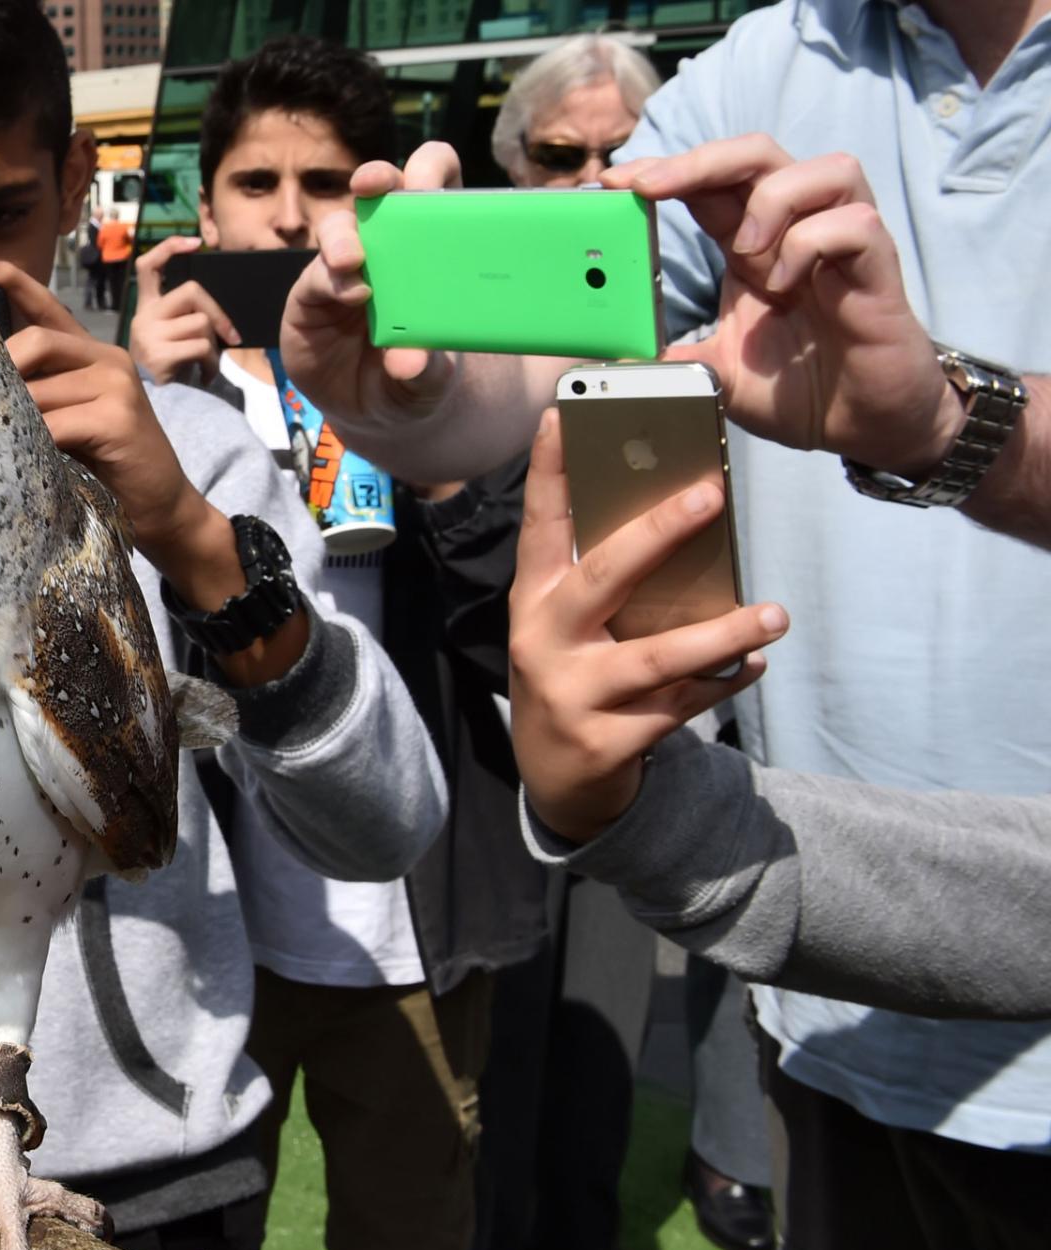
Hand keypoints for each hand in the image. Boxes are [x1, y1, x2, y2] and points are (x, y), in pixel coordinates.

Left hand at [0, 260, 203, 557]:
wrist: (160, 504)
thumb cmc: (104, 464)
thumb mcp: (67, 418)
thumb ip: (37, 392)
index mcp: (90, 351)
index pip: (45, 302)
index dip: (6, 279)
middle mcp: (107, 356)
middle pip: (36, 340)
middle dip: (0, 370)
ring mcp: (117, 383)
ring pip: (41, 388)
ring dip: (13, 417)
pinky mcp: (119, 417)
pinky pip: (57, 424)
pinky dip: (33, 442)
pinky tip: (25, 460)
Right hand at [128, 237, 238, 385]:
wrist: (150, 410)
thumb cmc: (167, 372)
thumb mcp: (170, 338)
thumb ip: (183, 318)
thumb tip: (215, 311)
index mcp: (145, 309)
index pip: (148, 265)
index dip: (170, 248)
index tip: (195, 244)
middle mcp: (143, 317)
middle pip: (192, 291)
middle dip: (218, 313)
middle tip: (230, 337)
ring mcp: (149, 336)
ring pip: (201, 322)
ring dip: (215, 347)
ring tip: (207, 366)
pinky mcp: (159, 355)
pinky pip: (202, 347)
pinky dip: (212, 364)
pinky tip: (205, 377)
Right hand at [277, 142, 467, 440]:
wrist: (376, 412)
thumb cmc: (417, 378)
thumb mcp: (434, 380)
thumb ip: (428, 369)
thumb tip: (408, 361)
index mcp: (431, 247)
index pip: (434, 187)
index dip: (431, 171)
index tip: (428, 183)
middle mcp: (387, 247)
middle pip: (381, 193)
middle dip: (377, 179)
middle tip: (374, 185)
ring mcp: (346, 269)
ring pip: (339, 229)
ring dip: (343, 237)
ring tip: (351, 261)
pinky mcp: (311, 297)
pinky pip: (315, 278)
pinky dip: (330, 281)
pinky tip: (349, 294)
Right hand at [508, 410, 790, 843]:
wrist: (557, 779)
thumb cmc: (576, 675)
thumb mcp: (572, 626)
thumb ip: (610, 583)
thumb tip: (686, 518)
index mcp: (533, 601)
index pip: (540, 526)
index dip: (549, 470)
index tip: (561, 414)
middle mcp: (543, 642)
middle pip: (601, 579)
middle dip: (657, 533)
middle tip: (712, 494)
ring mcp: (571, 695)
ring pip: (654, 657)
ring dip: (720, 634)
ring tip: (774, 615)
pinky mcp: (606, 741)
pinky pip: (681, 706)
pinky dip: (724, 683)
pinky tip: (754, 665)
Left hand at [605, 138, 958, 475]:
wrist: (862, 426)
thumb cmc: (797, 389)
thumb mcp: (716, 373)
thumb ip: (671, 359)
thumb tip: (614, 360)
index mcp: (752, 247)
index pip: (711, 184)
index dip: (667, 171)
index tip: (614, 182)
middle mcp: (797, 233)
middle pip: (760, 155)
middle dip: (702, 160)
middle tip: (650, 187)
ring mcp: (843, 247)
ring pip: (827, 169)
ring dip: (774, 200)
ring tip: (748, 255)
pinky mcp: (879, 272)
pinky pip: (857, 223)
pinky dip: (815, 241)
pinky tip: (790, 283)